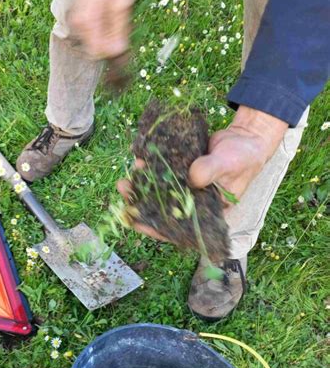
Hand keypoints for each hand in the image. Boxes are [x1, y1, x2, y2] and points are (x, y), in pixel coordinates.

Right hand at [70, 0, 134, 58]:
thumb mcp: (122, 5)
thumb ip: (118, 30)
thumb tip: (117, 52)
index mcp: (87, 21)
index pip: (98, 52)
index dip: (112, 51)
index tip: (123, 44)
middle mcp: (78, 24)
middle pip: (97, 49)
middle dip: (111, 42)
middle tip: (121, 24)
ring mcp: (78, 23)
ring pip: (96, 43)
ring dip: (109, 36)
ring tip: (116, 16)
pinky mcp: (80, 22)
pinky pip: (94, 35)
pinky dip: (104, 30)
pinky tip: (109, 16)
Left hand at [116, 107, 288, 242]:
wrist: (244, 138)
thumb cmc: (243, 157)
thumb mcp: (230, 164)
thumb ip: (211, 170)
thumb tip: (192, 178)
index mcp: (205, 213)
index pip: (178, 229)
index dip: (155, 229)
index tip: (136, 222)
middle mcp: (191, 204)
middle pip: (161, 211)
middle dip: (139, 204)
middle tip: (123, 190)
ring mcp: (183, 188)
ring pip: (157, 193)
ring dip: (139, 187)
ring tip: (125, 178)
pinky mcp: (179, 171)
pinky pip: (160, 174)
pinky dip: (148, 169)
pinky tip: (137, 161)